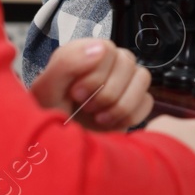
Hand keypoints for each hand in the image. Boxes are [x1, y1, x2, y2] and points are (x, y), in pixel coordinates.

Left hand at [29, 39, 152, 130]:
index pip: (108, 49)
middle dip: (106, 93)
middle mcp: (108, 62)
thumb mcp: (46, 90)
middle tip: (87, 108)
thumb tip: (101, 48)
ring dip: (120, 105)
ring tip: (99, 118)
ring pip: (142, 78)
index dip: (95, 74)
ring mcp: (124, 81)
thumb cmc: (49, 116)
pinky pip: (147, 101)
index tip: (76, 93)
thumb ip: (67, 62)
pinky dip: (130, 116)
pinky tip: (111, 123)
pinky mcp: (135, 101)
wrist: (60, 147)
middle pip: (127, 63)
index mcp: (85, 53)